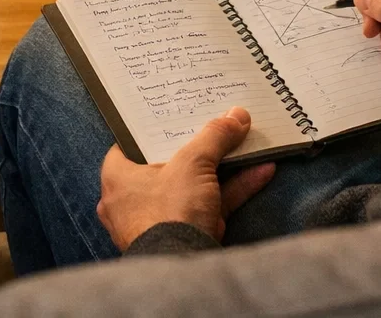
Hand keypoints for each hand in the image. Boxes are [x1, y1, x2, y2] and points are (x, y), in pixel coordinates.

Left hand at [96, 106, 275, 250]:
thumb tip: (236, 115)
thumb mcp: (192, 163)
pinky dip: (233, 190)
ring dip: (225, 167)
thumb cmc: (169, 211)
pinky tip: (261, 172)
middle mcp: (133, 199)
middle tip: (220, 125)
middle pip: (170, 162)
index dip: (156, 127)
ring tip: (248, 142)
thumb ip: (214, 136)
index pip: (132, 142)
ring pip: (194, 185)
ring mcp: (160, 219)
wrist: (182, 267)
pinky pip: (209, 206)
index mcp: (118, 177)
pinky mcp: (184, 234)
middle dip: (201, 147)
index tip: (179, 113)